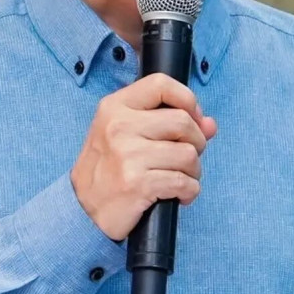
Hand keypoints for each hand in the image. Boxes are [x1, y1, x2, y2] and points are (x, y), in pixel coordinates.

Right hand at [70, 73, 217, 241]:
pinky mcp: (137, 183)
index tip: (193, 117)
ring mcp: (127, 155)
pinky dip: (189, 191)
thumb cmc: (109, 168)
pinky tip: (179, 195)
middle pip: (183, 121)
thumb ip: (168, 123)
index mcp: (115, 107)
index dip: (187, 99)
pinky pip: (183, 182)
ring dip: (193, 171)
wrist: (83, 210)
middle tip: (188, 157)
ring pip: (188, 154)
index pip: (161, 84)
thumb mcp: (128, 135)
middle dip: (197, 142)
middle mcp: (119, 126)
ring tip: (181, 178)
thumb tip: (209, 124)